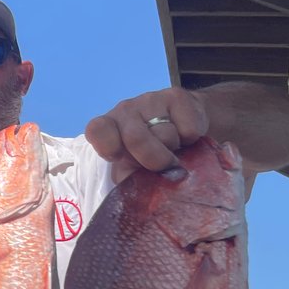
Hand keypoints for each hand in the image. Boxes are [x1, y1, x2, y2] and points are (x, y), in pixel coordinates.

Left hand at [84, 87, 208, 182]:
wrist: (187, 125)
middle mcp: (124, 111)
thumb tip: (133, 192)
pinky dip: (192, 140)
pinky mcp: (176, 96)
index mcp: (108, 129)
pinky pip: (188, 129)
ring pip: (166, 135)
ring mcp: (149, 100)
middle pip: (135, 138)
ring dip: (175, 150)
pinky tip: (186, 136)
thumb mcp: (135, 167)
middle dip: (154, 160)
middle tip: (164, 166)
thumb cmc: (153, 152)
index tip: (120, 158)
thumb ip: (128, 177)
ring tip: (174, 148)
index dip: (107, 146)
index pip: (96, 130)